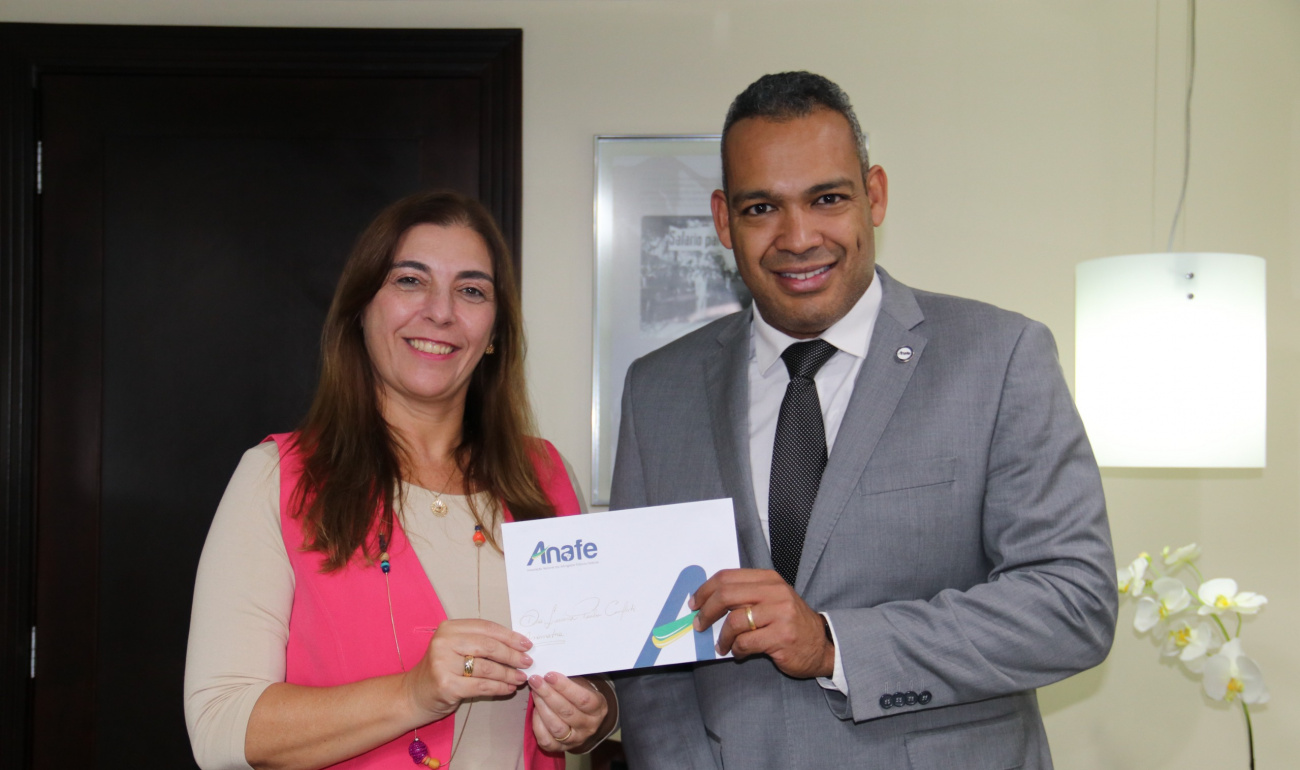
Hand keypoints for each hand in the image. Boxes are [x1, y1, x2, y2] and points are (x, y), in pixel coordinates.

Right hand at [403, 618, 532, 722]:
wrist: (414, 695)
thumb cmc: (442, 670)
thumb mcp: (456, 649)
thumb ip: (480, 643)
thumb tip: (517, 645)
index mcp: (449, 628)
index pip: (486, 628)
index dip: (509, 636)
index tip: (526, 644)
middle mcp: (444, 642)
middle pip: (488, 646)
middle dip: (512, 655)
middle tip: (527, 662)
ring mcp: (443, 664)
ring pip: (487, 667)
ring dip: (508, 674)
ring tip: (520, 678)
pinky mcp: (446, 685)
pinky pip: (481, 686)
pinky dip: (499, 687)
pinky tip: (508, 689)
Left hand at [527, 672, 610, 752]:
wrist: (585, 717)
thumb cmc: (580, 695)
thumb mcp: (582, 685)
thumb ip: (569, 679)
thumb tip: (549, 671)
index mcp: (598, 708)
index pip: (583, 699)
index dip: (564, 687)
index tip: (549, 675)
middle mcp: (589, 726)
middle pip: (568, 712)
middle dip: (548, 695)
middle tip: (536, 681)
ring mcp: (576, 739)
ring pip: (557, 727)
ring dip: (542, 708)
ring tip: (534, 693)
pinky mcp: (562, 748)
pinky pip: (547, 740)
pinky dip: (538, 725)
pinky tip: (534, 711)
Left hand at [690, 568, 833, 678]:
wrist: (822, 645)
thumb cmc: (790, 623)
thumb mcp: (771, 600)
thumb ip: (745, 596)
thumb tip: (707, 602)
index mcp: (769, 580)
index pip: (728, 577)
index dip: (705, 590)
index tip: (694, 603)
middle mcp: (775, 592)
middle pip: (726, 595)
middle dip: (706, 612)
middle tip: (699, 625)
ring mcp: (780, 614)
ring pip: (734, 621)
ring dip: (722, 637)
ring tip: (723, 646)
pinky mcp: (781, 637)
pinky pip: (745, 643)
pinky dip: (736, 650)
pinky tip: (739, 653)